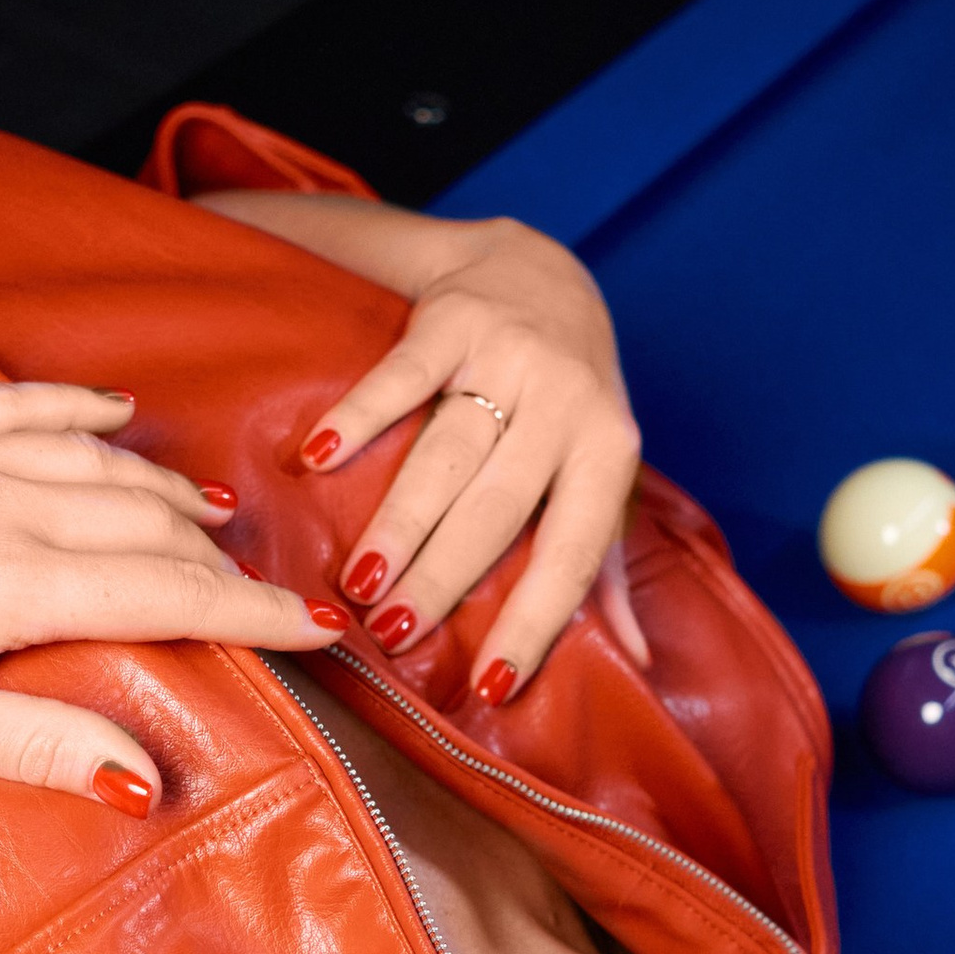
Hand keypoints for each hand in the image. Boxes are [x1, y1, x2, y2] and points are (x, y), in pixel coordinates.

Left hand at [0, 382, 340, 807]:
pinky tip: (111, 415)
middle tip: (279, 588)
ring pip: (83, 459)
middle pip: (138, 523)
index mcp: (0, 586)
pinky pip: (4, 405)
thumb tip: (145, 780)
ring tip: (212, 517)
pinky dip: (68, 408)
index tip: (320, 627)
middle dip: (220, 558)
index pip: (162, 592)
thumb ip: (33, 747)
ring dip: (158, 487)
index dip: (253, 611)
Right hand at [296, 217, 650, 695]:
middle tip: (397, 634)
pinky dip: (357, 417)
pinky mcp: (454, 319)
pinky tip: (318, 459)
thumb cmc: (572, 400)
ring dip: (399, 521)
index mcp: (608, 453)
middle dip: (444, 577)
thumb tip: (636, 661)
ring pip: (447, 454)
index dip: (534, 622)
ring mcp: (510, 355)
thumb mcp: (601, 473)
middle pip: (496, 508)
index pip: (571, 554)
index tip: (491, 683)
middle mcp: (566, 402)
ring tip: (360, 583)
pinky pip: (400, 378)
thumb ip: (606, 565)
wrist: (542, 271)